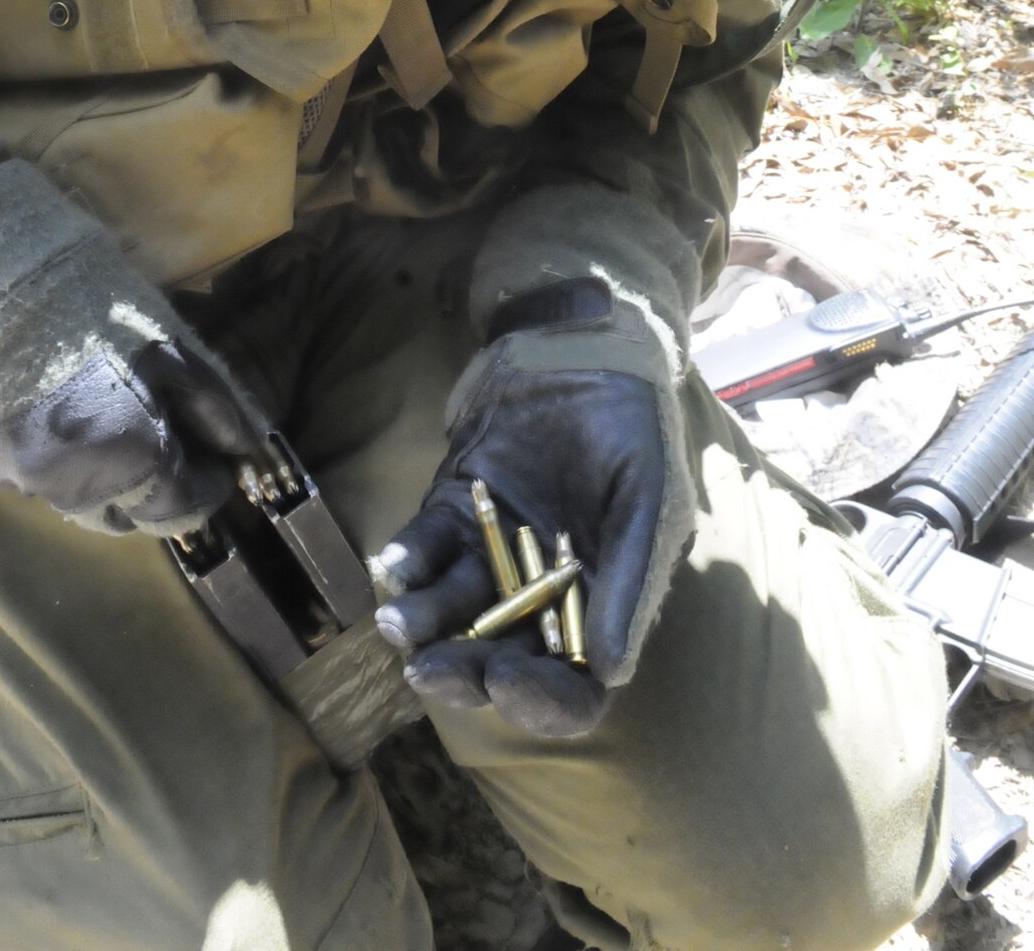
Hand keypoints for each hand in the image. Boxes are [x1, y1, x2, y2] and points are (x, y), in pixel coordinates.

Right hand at [0, 335, 266, 534]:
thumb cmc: (87, 300)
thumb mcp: (169, 343)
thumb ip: (213, 406)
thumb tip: (244, 449)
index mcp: (127, 462)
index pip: (182, 512)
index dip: (208, 487)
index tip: (217, 460)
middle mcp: (71, 490)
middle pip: (128, 518)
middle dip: (157, 491)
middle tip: (168, 442)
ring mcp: (18, 482)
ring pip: (78, 503)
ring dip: (106, 482)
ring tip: (114, 428)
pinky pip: (33, 482)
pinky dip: (57, 465)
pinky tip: (59, 418)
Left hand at [373, 284, 693, 735]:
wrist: (584, 341)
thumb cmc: (634, 424)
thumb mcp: (650, 500)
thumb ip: (630, 583)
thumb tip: (613, 673)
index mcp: (599, 604)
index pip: (571, 686)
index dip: (541, 701)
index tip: (509, 683)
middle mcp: (542, 593)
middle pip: (499, 661)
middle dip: (462, 673)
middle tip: (428, 671)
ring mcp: (494, 552)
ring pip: (452, 611)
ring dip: (423, 624)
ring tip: (397, 622)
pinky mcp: (455, 508)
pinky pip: (427, 547)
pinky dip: (408, 560)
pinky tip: (392, 564)